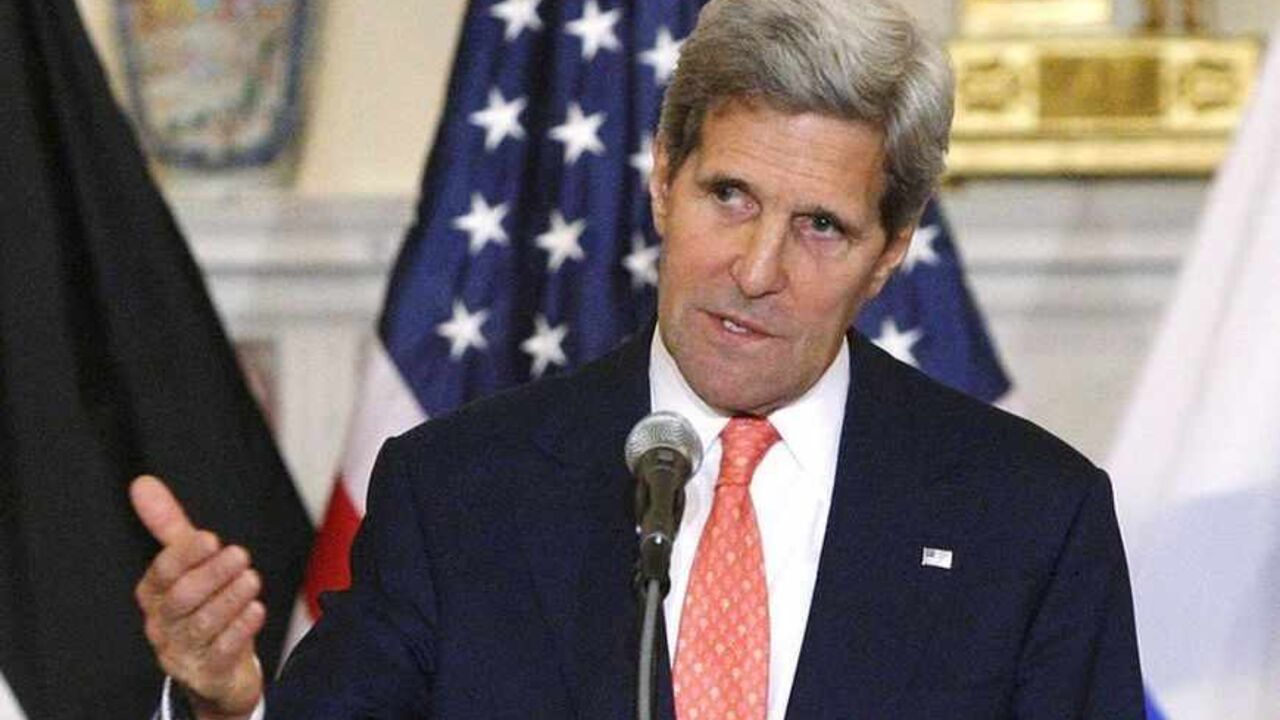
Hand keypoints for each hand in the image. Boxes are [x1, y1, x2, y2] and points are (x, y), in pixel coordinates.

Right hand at [131, 476, 264, 719]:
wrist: (215, 668)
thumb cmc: (200, 606)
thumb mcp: (186, 566)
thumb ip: (170, 527)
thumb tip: (142, 483)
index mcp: (153, 594)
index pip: (162, 573)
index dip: (185, 555)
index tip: (211, 538)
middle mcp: (162, 624)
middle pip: (181, 598)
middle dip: (212, 575)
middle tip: (241, 555)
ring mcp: (183, 652)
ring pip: (204, 625)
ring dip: (230, 599)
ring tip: (252, 579)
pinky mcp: (207, 672)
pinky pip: (222, 652)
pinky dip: (240, 630)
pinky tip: (257, 611)